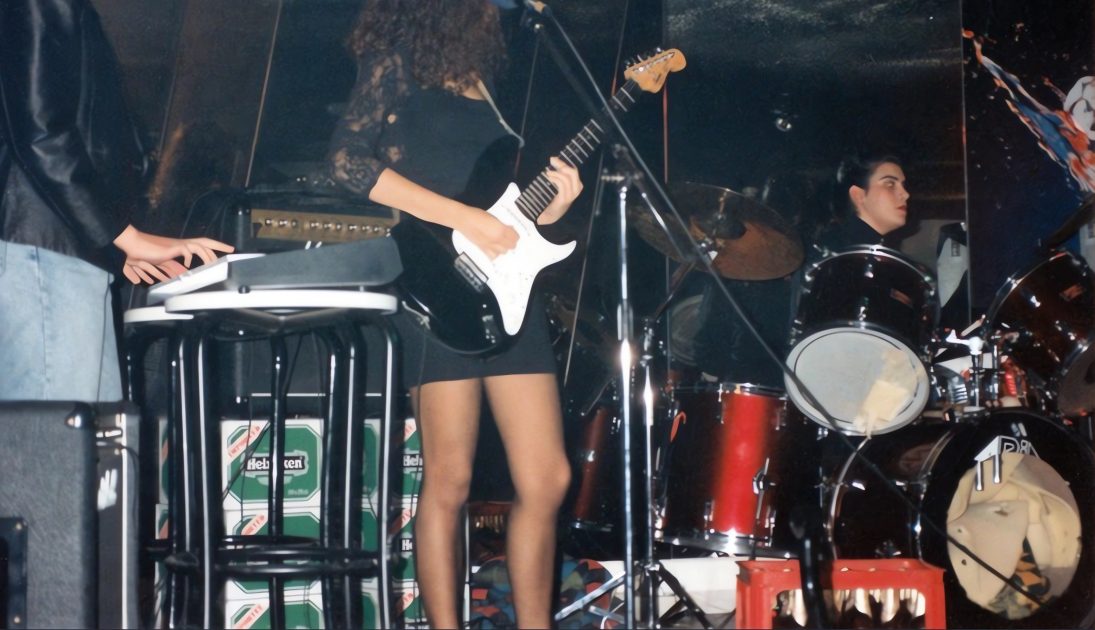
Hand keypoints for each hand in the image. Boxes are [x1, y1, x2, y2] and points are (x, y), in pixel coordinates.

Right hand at [112, 225, 233, 283]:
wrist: (135, 245)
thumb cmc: (149, 253)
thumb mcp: (166, 262)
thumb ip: (175, 267)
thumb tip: (183, 275)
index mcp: (183, 246)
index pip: (203, 243)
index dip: (215, 245)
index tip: (228, 248)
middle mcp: (183, 243)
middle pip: (205, 241)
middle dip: (218, 245)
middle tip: (230, 249)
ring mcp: (178, 245)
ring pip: (199, 246)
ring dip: (207, 254)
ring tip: (211, 264)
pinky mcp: (173, 248)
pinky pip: (186, 249)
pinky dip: (189, 256)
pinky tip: (188, 264)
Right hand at [457, 208, 518, 258]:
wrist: (463, 220)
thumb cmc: (477, 214)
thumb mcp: (493, 217)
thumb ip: (502, 225)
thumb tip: (509, 229)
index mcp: (501, 230)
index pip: (515, 237)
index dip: (515, 234)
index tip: (512, 231)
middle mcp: (497, 240)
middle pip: (511, 246)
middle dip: (511, 242)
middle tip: (508, 237)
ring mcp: (490, 246)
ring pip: (504, 252)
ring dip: (504, 247)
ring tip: (500, 242)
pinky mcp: (482, 249)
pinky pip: (493, 256)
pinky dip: (495, 253)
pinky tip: (493, 248)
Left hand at [538, 156, 582, 224]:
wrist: (551, 214)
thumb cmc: (554, 198)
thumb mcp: (559, 184)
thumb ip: (559, 174)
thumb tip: (554, 159)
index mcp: (577, 185)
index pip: (574, 170)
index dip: (564, 163)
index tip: (554, 159)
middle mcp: (577, 189)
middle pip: (573, 172)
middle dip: (562, 165)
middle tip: (552, 161)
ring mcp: (571, 195)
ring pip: (566, 177)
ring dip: (555, 173)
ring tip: (548, 172)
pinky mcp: (564, 198)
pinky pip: (561, 184)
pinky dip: (554, 179)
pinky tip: (549, 177)